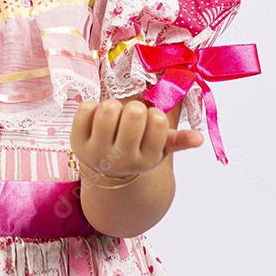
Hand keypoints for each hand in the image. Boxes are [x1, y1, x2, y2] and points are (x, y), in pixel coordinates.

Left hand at [69, 99, 203, 179]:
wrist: (106, 169)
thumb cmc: (137, 149)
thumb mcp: (159, 149)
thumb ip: (179, 141)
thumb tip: (199, 138)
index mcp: (146, 160)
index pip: (156, 122)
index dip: (153, 114)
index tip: (149, 121)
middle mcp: (121, 159)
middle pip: (132, 113)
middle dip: (134, 107)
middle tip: (131, 116)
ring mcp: (96, 152)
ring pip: (108, 109)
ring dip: (113, 106)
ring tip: (114, 116)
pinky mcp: (76, 141)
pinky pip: (86, 108)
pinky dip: (92, 106)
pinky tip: (96, 118)